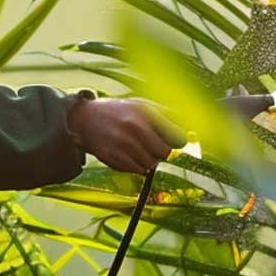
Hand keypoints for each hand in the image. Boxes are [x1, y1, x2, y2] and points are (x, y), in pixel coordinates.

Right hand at [67, 98, 181, 173]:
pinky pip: (136, 170)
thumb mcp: (142, 105)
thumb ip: (167, 115)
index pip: (177, 136)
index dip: (178, 141)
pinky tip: (128, 154)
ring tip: (138, 149)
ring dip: (149, 160)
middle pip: (165, 153)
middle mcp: (135, 127)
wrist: (83, 119)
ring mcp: (123, 143)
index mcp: (146, 112)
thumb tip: (192, 131)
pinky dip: (136, 166)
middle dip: (162, 151)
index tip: (175, 141)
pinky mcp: (113, 157)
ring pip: (151, 164)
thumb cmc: (119, 112)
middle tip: (153, 145)